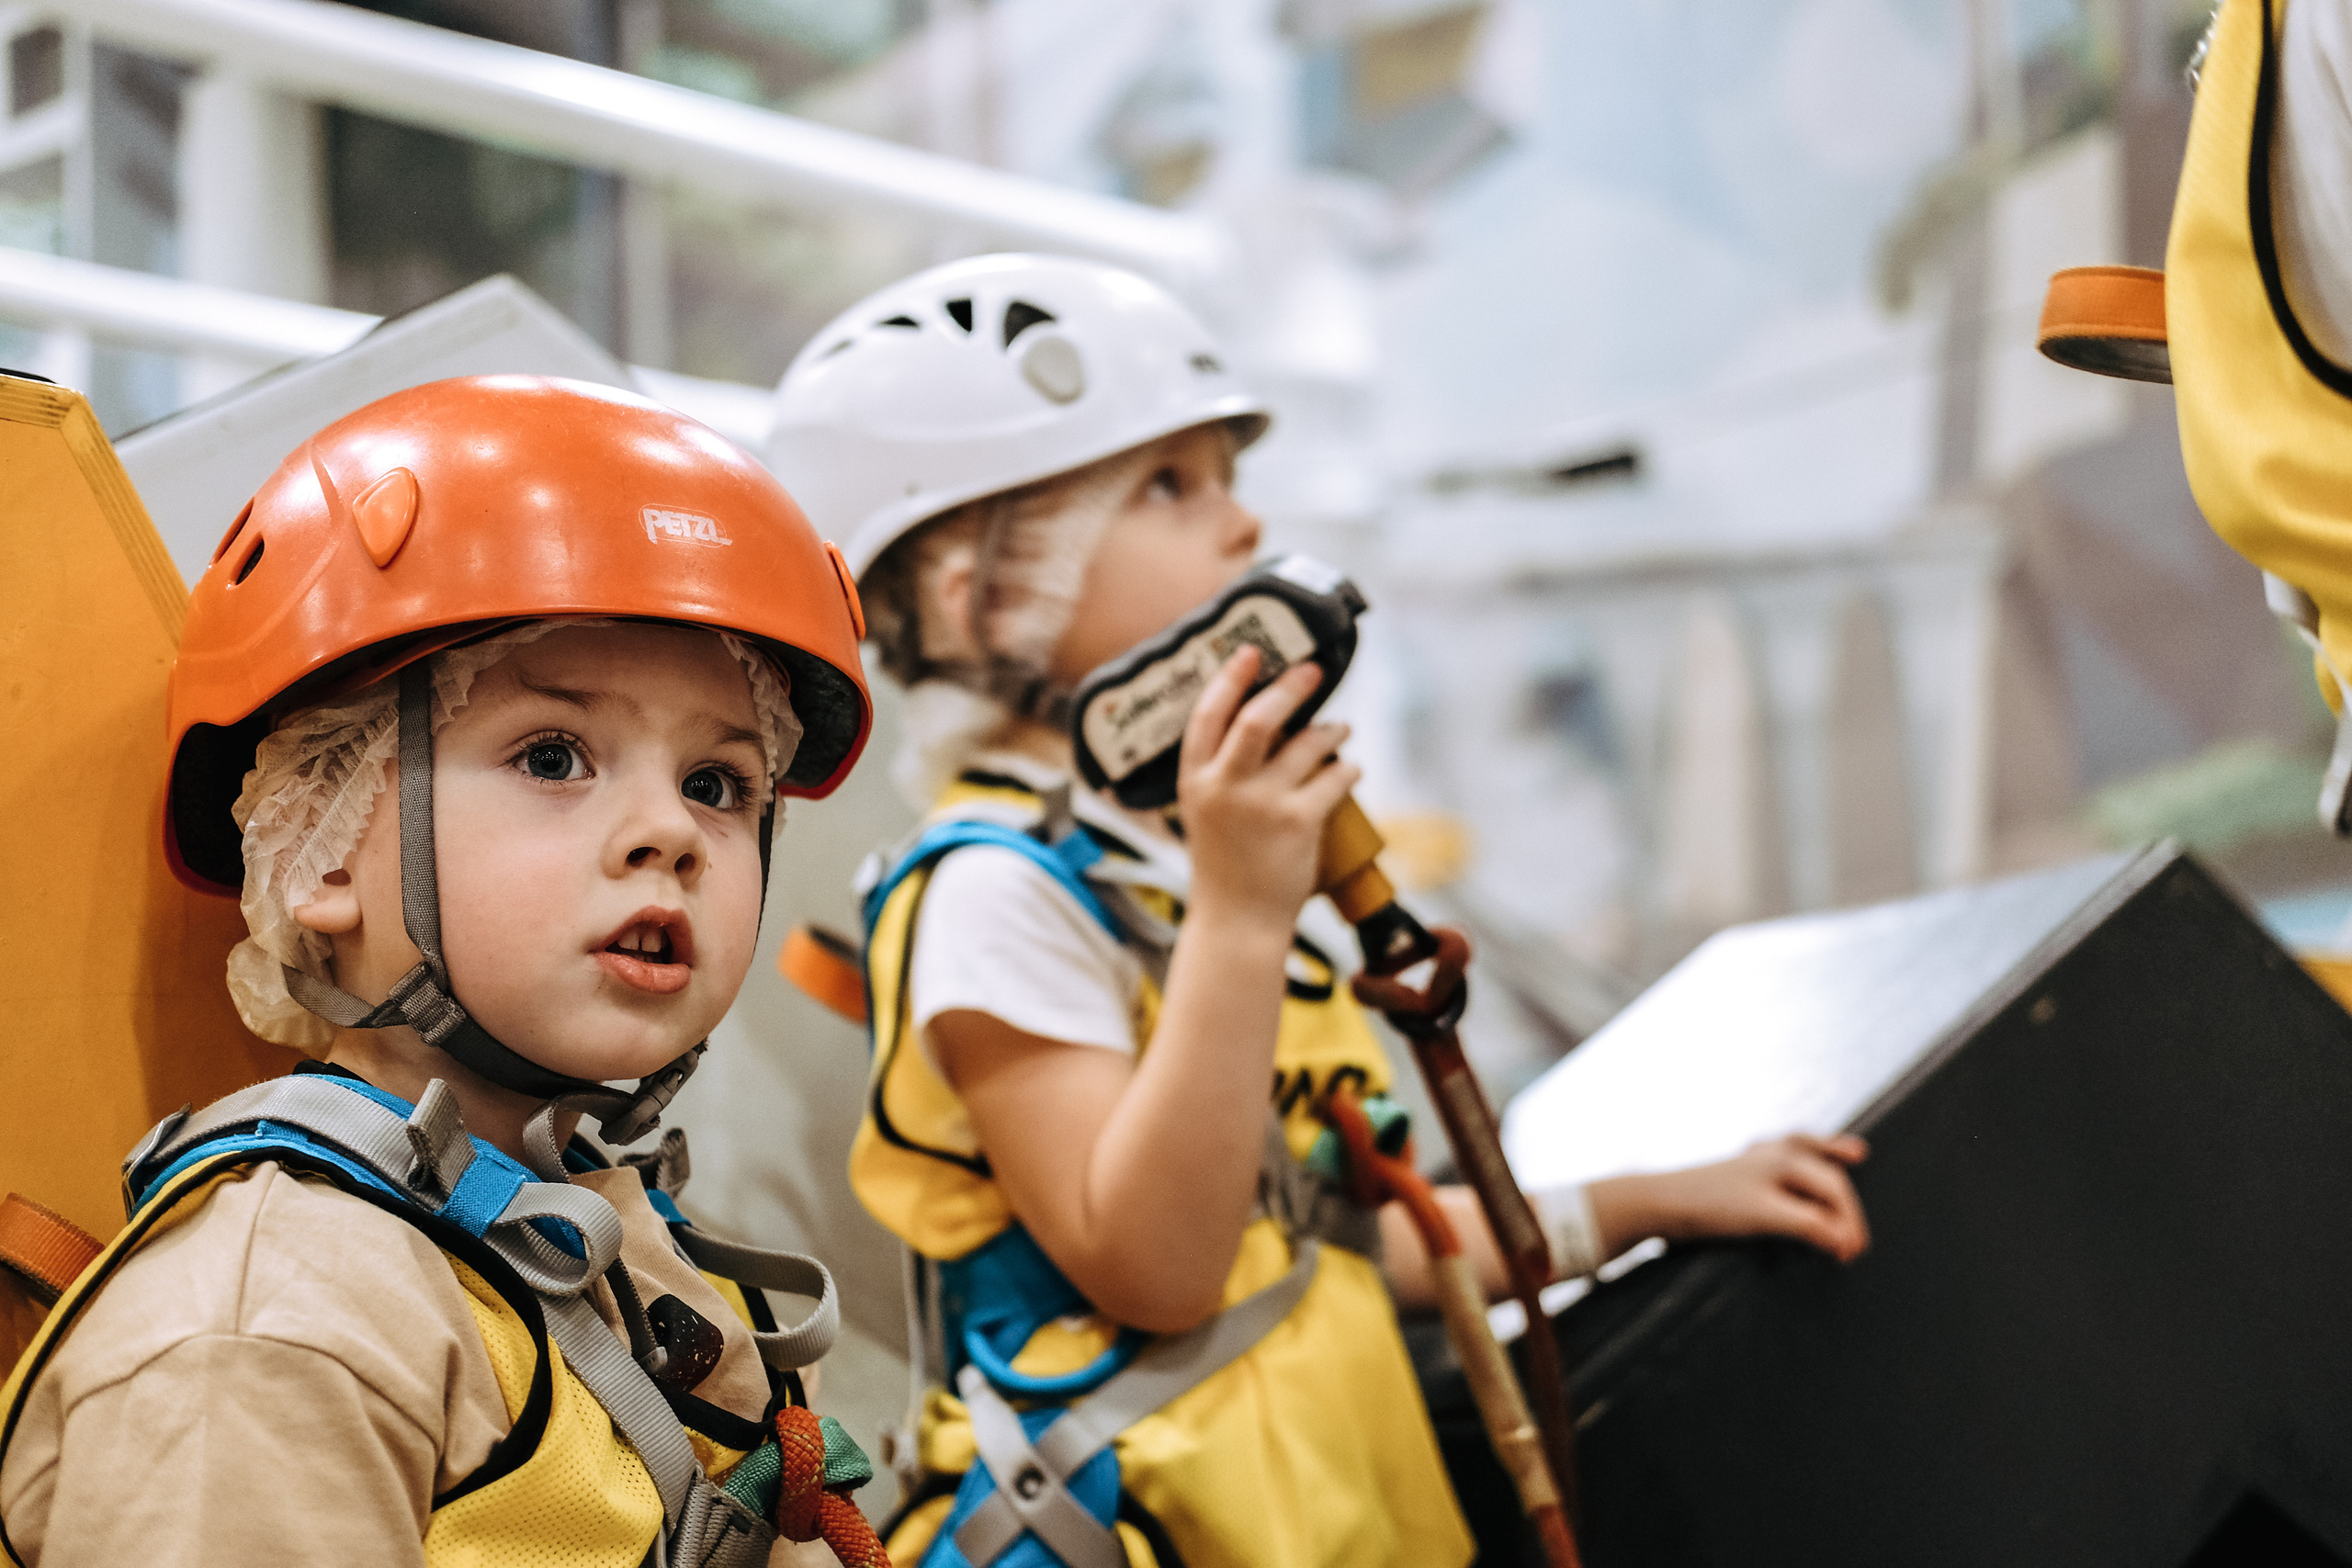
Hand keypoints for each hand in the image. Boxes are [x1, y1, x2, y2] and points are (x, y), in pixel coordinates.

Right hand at [1176, 648, 1359, 936]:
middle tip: (1311, 671)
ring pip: (1306, 743)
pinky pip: (1334, 778)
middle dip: (1289, 687)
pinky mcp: (1298, 822)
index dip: (1229, 679)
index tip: (1250, 652)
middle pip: (1259, 718)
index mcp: (1194, 781)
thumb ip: (1219, 774)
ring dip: (1330, 729)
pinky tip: (1352, 768)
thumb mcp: (1202, 814)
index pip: (1207, 715)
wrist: (1237, 921)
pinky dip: (1347, 768)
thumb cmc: (1224, 866)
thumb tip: (1262, 724)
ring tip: (1340, 727)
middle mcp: (1224, 788)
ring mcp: (1261, 805)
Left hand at [1589, 1134, 1869, 1263]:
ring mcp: (1755, 1157)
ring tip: (1856, 1154)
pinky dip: (1801, 1154)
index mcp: (1786, 1158)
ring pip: (1804, 1147)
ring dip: (1829, 1152)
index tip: (1852, 1256)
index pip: (1835, 1190)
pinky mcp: (1739, 1168)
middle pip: (1826, 1170)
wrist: (1658, 1202)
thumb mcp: (1766, 1217)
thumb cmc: (1711, 1206)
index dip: (1849, 1224)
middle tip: (1858, 1242)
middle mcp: (1774, 1152)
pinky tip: (1797, 1161)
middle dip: (1846, 1203)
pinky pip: (1782, 1153)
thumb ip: (1809, 1225)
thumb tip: (1846, 1240)